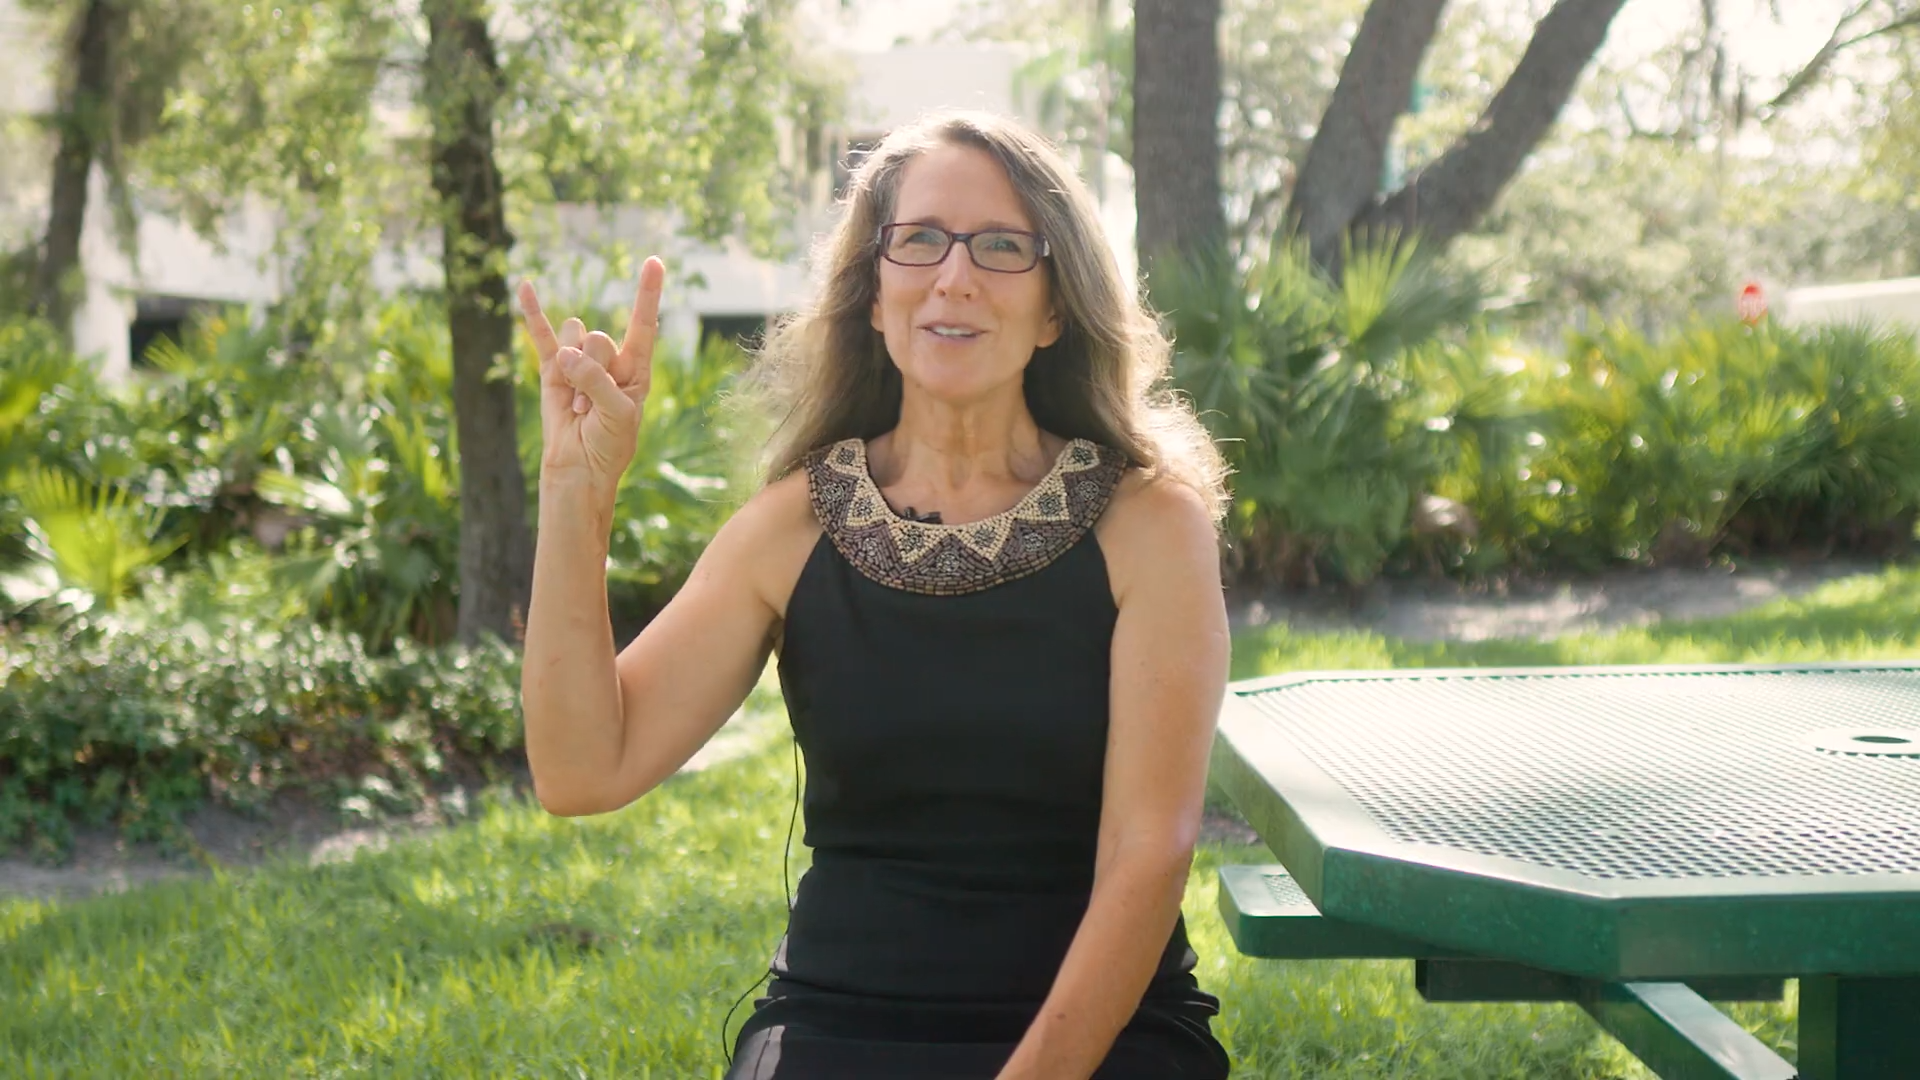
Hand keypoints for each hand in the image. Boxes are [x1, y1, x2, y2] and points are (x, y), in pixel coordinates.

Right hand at [517, 257, 663, 491]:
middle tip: (591, 408)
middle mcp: (610, 360)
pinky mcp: (552, 370)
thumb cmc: (609, 444)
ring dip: (573, 374)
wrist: (580, 468)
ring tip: (577, 406)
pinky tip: (525, 286)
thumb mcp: (616, 413)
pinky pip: (541, 336)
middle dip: (593, 372)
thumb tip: (566, 354)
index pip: (643, 323)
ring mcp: (580, 362)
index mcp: (636, 368)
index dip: (648, 293)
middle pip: (600, 338)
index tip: (655, 261)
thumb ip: (596, 380)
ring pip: (574, 338)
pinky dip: (533, 312)